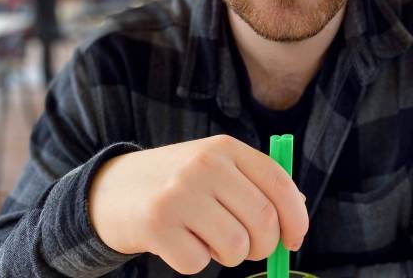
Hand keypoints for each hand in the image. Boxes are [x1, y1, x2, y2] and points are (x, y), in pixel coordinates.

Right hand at [88, 135, 308, 273]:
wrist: (113, 188)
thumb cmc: (178, 181)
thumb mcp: (216, 167)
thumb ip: (255, 182)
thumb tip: (299, 208)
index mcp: (225, 148)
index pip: (279, 183)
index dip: (296, 217)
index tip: (294, 239)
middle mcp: (205, 165)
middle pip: (264, 220)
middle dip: (265, 246)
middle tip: (251, 247)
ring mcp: (180, 193)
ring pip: (236, 246)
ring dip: (230, 255)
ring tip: (210, 239)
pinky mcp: (157, 223)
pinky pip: (198, 263)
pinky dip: (196, 261)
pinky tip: (181, 241)